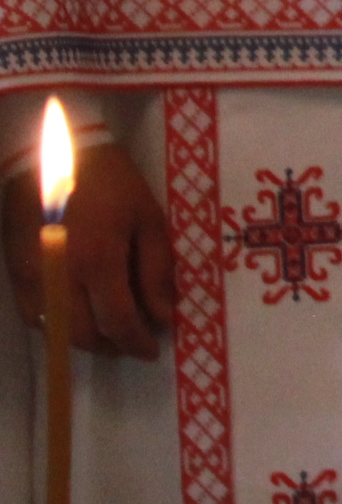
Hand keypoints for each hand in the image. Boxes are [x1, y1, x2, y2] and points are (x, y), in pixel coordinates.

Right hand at [4, 141, 175, 356]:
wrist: (53, 155)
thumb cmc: (110, 182)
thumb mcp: (146, 218)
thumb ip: (155, 270)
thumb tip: (164, 315)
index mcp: (99, 261)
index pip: (119, 321)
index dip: (137, 342)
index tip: (153, 349)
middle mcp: (61, 277)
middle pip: (83, 335)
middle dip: (112, 348)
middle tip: (133, 345)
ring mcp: (32, 278)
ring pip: (55, 332)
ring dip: (84, 341)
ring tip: (110, 334)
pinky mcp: (14, 273)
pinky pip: (33, 316)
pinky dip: (57, 328)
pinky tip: (77, 318)